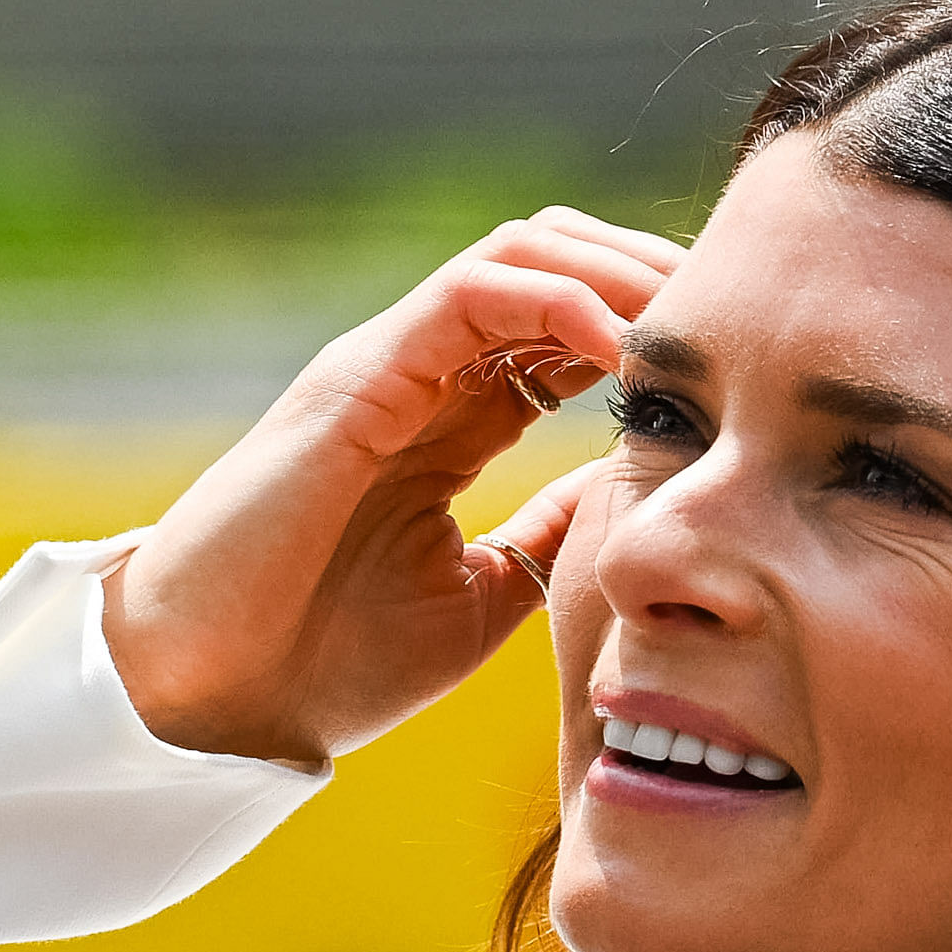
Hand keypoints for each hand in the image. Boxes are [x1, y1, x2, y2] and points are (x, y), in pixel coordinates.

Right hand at [104, 208, 681, 765]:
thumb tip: (630, 492)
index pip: (569, 332)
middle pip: (557, 265)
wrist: (213, 699)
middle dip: (651, 276)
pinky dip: (558, 298)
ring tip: (690, 321)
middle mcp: (421, 375)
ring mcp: (388, 365)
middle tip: (739, 323)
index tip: (737, 365)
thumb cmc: (323, 663)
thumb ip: (547, 536)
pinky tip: (622, 346)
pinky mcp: (359, 374)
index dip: (655, 330)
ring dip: (617, 269)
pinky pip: (473, 291)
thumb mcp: (481, 600)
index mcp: (449, 425)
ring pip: (522, 251)